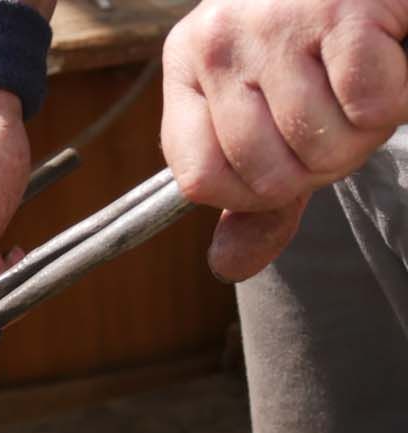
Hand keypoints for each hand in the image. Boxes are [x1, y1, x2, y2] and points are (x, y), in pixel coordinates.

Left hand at [162, 0, 407, 280]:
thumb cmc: (308, 44)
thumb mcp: (260, 111)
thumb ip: (249, 191)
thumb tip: (229, 266)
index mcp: (185, 68)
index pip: (200, 180)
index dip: (254, 194)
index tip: (287, 165)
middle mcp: (218, 43)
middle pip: (269, 172)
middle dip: (320, 166)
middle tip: (338, 121)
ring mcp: (276, 21)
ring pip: (321, 142)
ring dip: (361, 135)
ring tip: (362, 93)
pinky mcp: (345, 7)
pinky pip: (370, 102)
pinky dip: (394, 101)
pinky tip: (389, 67)